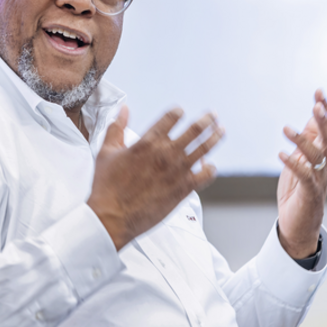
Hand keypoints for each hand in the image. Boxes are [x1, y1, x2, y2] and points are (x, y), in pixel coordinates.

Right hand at [87, 105, 223, 249]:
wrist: (112, 218)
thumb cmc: (107, 187)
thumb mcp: (106, 152)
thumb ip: (117, 128)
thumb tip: (124, 109)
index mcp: (147, 142)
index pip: (171, 117)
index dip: (178, 112)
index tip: (180, 111)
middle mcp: (166, 154)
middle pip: (195, 129)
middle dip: (206, 119)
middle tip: (212, 115)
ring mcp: (177, 171)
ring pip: (205, 148)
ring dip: (215, 137)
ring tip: (220, 131)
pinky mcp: (184, 189)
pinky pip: (206, 175)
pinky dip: (210, 168)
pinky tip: (209, 166)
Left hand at [277, 90, 326, 259]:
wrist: (298, 225)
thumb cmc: (299, 190)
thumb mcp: (303, 158)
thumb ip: (311, 138)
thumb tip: (314, 114)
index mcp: (325, 156)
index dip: (326, 111)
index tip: (318, 92)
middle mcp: (326, 166)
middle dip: (324, 121)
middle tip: (316, 105)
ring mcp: (320, 180)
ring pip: (317, 156)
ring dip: (302, 141)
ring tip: (286, 129)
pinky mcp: (310, 193)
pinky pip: (304, 176)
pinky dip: (293, 165)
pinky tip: (281, 154)